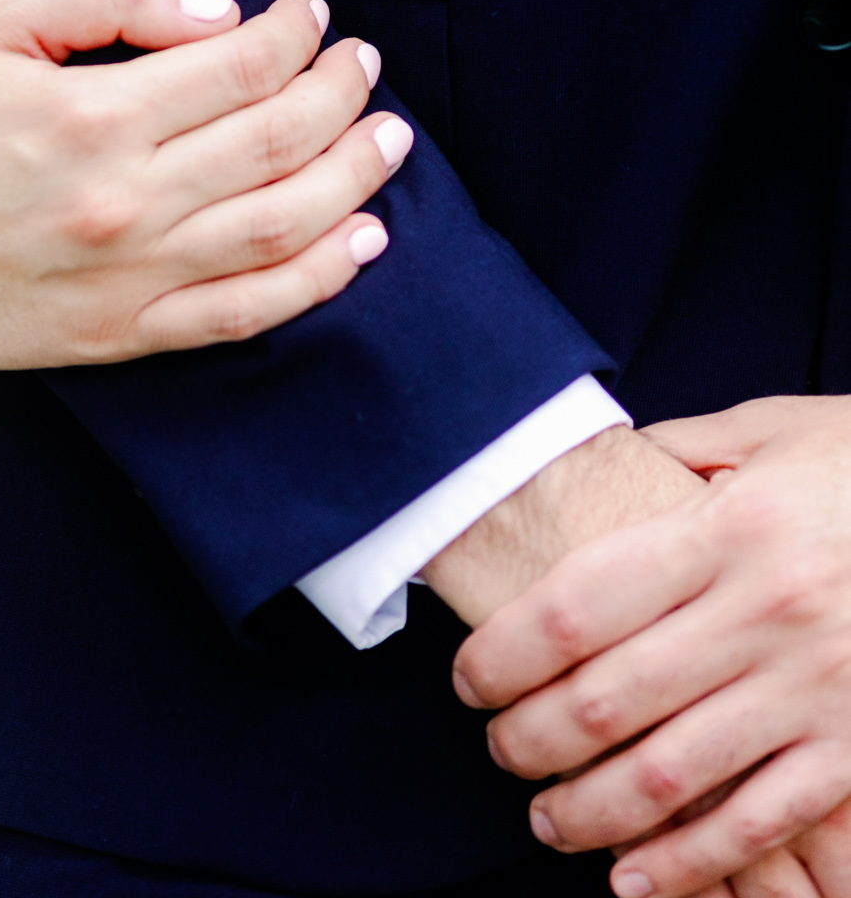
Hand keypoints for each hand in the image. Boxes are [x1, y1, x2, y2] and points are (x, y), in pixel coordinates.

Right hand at [0, 0, 407, 368]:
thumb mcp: (2, 19)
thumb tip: (217, 13)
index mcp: (94, 115)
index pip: (238, 68)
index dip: (295, 37)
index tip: (314, 17)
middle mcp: (123, 200)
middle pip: (274, 142)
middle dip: (340, 96)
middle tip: (367, 67)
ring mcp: (128, 275)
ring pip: (277, 227)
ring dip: (350, 179)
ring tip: (388, 142)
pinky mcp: (122, 332)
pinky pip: (243, 312)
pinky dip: (315, 280)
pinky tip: (361, 243)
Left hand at [452, 398, 850, 897]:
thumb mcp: (772, 431)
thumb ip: (677, 453)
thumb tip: (597, 461)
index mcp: (728, 529)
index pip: (577, 606)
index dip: (503, 654)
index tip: (467, 678)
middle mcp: (765, 613)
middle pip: (608, 699)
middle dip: (530, 740)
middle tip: (499, 749)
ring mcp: (816, 690)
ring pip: (670, 775)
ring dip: (589, 812)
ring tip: (546, 818)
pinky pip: (760, 823)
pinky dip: (691, 865)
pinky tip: (634, 879)